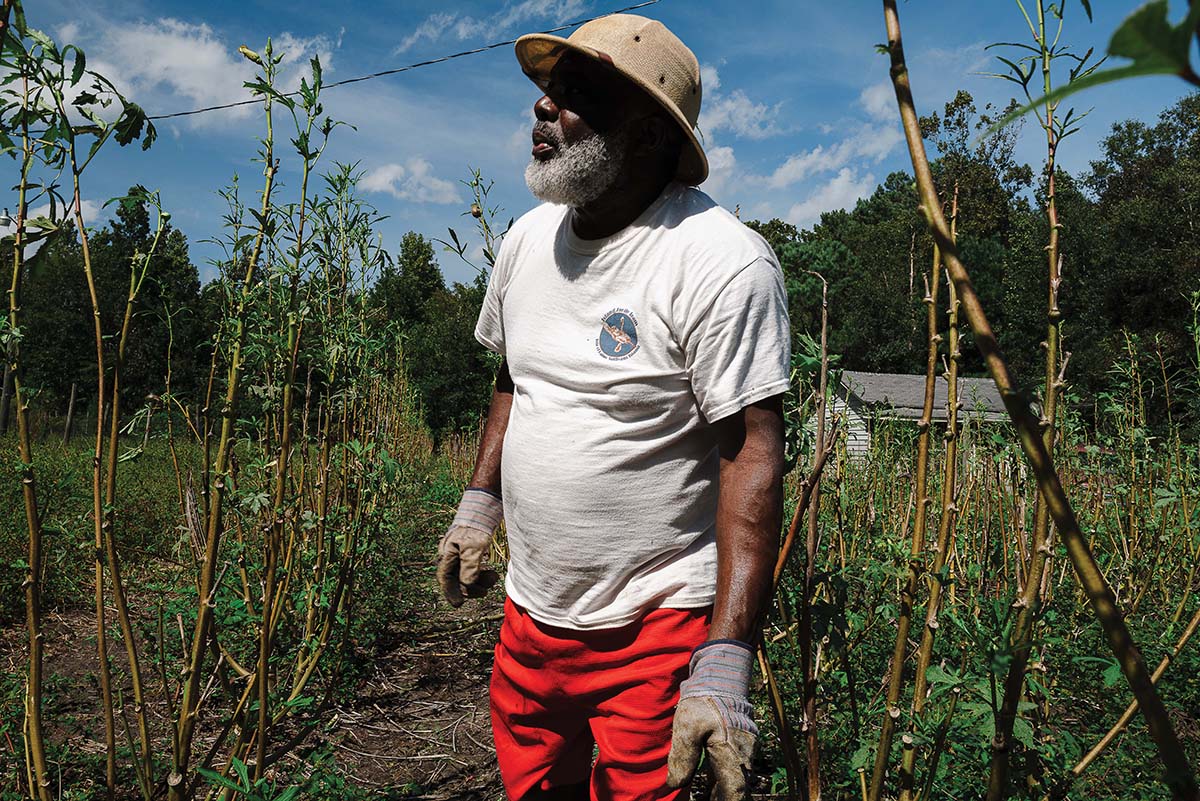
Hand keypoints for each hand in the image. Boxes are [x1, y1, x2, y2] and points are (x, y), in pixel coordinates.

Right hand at [436, 488, 501, 606]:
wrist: (484, 505)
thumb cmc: (476, 526)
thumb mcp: (473, 548)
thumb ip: (469, 568)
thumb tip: (466, 584)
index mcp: (446, 554)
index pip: (445, 579)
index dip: (451, 593)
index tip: (459, 604)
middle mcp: (450, 553)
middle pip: (456, 578)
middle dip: (470, 587)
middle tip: (486, 590)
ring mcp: (460, 551)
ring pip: (465, 573)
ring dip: (478, 580)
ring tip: (494, 578)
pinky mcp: (470, 548)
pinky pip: (473, 566)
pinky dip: (481, 573)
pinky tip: (491, 573)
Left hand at [666, 641, 756, 799]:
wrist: (721, 673)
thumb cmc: (704, 699)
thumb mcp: (687, 727)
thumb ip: (683, 757)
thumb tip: (676, 783)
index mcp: (732, 754)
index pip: (734, 792)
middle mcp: (743, 754)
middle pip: (736, 788)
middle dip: (722, 798)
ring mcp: (742, 747)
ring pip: (734, 778)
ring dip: (721, 791)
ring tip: (705, 799)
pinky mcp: (737, 740)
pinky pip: (731, 766)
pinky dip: (721, 778)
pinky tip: (709, 784)